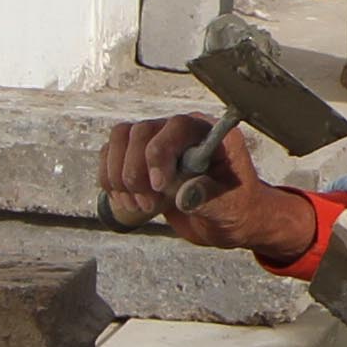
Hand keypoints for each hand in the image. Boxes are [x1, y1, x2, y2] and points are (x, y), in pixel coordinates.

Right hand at [97, 113, 320, 264]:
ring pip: (120, 139)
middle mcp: (180, 131)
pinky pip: (111, 155)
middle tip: (148, 205)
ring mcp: (157, 142)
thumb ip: (207, 197)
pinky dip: (110, 180)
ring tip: (139, 206)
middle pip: (141, 131)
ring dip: (120, 176)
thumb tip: (183, 193)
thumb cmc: (236, 207)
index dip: (160, 153)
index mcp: (209, 133)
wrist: (227, 220)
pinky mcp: (139, 158)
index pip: (177, 126)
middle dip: (136, 171)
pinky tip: (127, 203)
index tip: (161, 187)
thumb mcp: (229, 206)